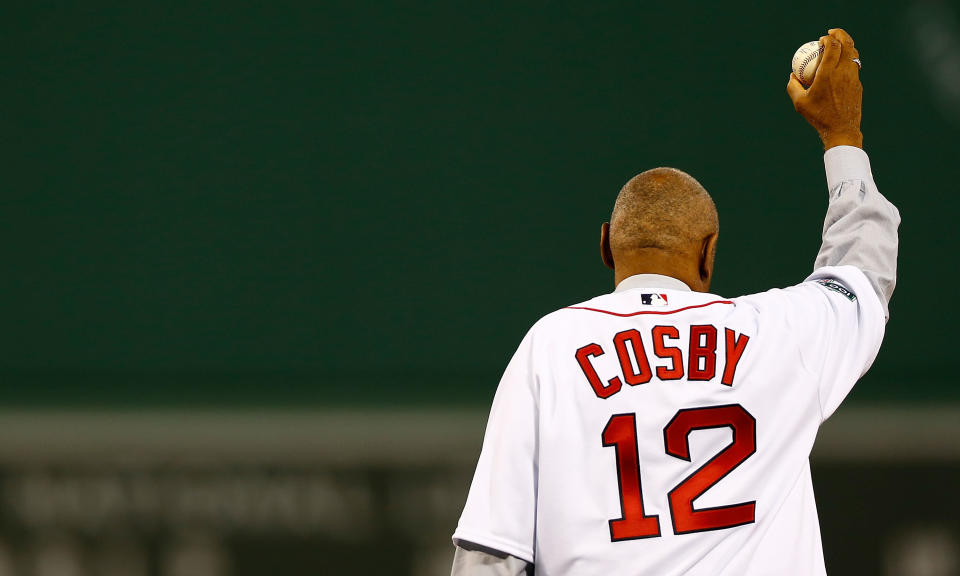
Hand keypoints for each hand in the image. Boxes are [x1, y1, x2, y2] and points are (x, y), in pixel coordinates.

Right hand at [787, 28, 862, 149]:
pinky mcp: (858, 84)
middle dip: (840, 34)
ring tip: (838, 46)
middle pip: (847, 44)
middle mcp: (844, 71)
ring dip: (846, 45)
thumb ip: (793, 87)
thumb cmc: (818, 116)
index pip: (833, 46)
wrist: (841, 129)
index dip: (828, 38)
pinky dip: (848, 59)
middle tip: (832, 34)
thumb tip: (792, 76)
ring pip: (853, 53)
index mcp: (829, 73)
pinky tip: (841, 64)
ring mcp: (853, 77)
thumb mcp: (799, 103)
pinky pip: (854, 66)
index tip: (821, 39)